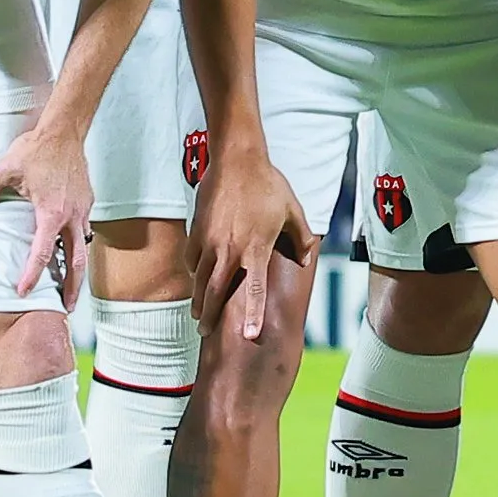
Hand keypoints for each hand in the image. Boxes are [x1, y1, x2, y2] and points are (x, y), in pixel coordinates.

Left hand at [0, 115, 91, 308]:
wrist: (65, 130)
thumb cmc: (38, 149)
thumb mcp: (7, 168)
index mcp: (51, 213)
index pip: (43, 253)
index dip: (32, 275)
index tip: (23, 291)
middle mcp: (72, 216)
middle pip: (77, 261)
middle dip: (72, 287)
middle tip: (66, 307)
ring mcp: (83, 209)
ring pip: (84, 247)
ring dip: (79, 270)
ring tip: (72, 287)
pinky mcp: (87, 201)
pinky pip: (85, 230)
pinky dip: (80, 246)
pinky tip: (73, 250)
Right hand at [188, 136, 314, 343]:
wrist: (236, 160)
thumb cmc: (267, 185)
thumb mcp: (293, 211)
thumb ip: (302, 238)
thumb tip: (305, 259)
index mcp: (256, 249)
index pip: (254, 291)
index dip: (253, 315)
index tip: (250, 335)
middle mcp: (230, 250)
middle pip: (215, 293)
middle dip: (209, 316)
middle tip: (205, 333)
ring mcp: (209, 241)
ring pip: (199, 279)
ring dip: (198, 299)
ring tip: (198, 314)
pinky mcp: (196, 230)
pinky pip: (192, 259)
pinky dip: (194, 272)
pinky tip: (197, 277)